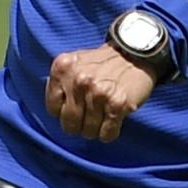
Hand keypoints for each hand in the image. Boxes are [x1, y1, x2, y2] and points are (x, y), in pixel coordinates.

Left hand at [45, 44, 159, 142]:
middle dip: (78, 126)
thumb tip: (55, 109)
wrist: (135, 54)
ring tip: (101, 118)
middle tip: (87, 119)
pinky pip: (106, 133)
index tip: (74, 108)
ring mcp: (98, 93)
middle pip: (69, 123)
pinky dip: (108, 133)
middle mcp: (79, 80)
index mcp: (63, 68)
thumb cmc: (102, 63)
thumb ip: (60, 83)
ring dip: (95, 129)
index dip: (63, 112)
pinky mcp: (118, 104)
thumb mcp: (74, 63)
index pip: (53, 108)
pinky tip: (112, 122)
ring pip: (88, 131)